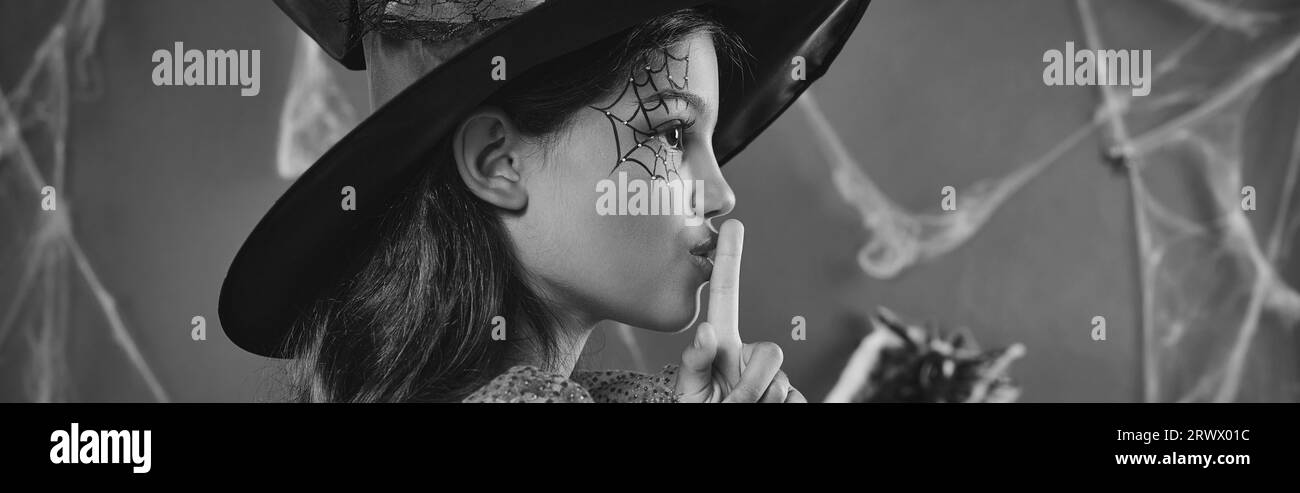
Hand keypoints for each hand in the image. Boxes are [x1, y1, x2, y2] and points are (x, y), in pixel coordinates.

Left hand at [674, 219, 805, 402]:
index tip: (731, 225)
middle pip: (772, 352)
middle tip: (732, 403)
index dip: (729, 261)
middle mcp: (750, 355)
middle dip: (751, 383)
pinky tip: (763, 414)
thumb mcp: (690, 391)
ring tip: (741, 410)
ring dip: (758, 403)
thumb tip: (706, 330)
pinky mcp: (793, 399)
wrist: (726, 438)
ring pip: (781, 382)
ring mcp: (774, 377)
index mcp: (723, 345)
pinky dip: (777, 412)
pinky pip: (795, 402)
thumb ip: (695, 363)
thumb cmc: (701, 410)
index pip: (726, 297)